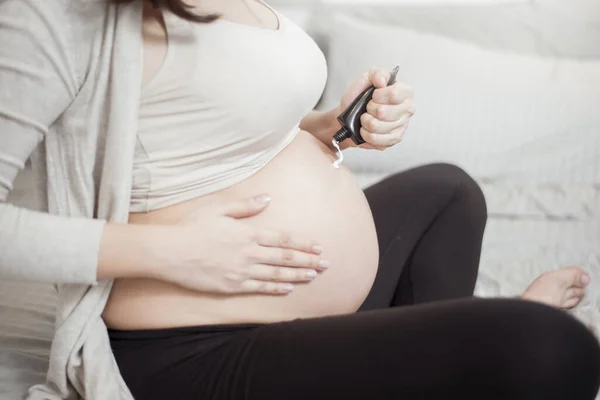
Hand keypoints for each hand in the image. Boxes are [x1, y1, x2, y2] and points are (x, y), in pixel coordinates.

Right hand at [148, 194, 326, 294]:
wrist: (169, 252)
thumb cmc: (192, 227)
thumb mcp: (218, 209)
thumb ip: (245, 206)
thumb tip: (268, 198)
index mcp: (247, 233)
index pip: (283, 239)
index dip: (303, 243)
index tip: (318, 246)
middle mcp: (249, 253)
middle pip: (285, 257)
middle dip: (308, 260)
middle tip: (326, 264)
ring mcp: (241, 271)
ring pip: (276, 273)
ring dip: (298, 275)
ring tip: (314, 276)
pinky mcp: (231, 286)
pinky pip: (259, 287)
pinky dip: (276, 287)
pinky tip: (288, 288)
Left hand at [338, 67, 415, 150]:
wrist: (350, 115)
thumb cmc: (360, 96)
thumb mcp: (366, 78)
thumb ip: (376, 73)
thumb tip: (382, 81)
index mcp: (405, 92)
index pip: (394, 94)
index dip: (378, 95)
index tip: (373, 95)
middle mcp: (407, 109)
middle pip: (383, 112)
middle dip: (369, 109)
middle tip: (368, 108)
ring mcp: (402, 126)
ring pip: (377, 126)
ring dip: (365, 122)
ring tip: (365, 118)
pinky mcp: (394, 139)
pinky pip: (376, 139)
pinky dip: (366, 134)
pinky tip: (365, 129)